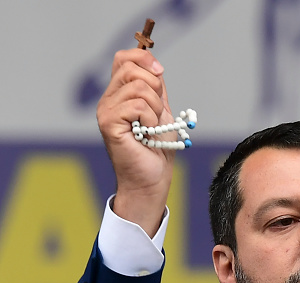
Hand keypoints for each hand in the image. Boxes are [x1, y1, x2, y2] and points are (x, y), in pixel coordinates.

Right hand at [97, 49, 175, 236]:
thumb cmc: (157, 147)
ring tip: (151, 128)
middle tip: (156, 113)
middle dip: (156, 89)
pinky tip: (147, 133)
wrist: (154, 175)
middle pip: (133, 69)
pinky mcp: (108, 123)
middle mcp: (108, 100)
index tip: (160, 72)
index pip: (124, 58)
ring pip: (139, 88)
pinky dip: (150, 119)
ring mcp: (105, 111)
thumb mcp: (161, 110)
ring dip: (155, 109)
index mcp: (120, 94)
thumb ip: (156, 88)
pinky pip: (137, 105)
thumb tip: (154, 66)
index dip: (143, 59)